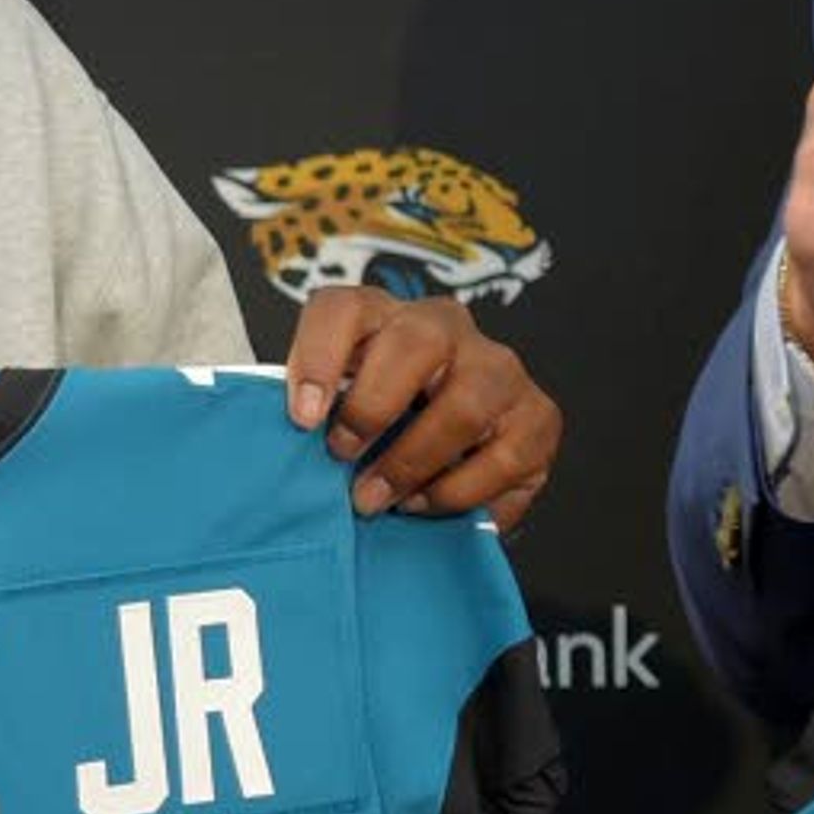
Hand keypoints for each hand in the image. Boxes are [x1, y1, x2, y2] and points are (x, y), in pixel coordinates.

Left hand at [283, 292, 561, 533]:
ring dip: (413, 461)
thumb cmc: (380, 435)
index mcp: (384, 317)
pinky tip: (426, 506)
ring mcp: (500, 371)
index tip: (301, 417)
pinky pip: (503, 457)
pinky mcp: (538, 419)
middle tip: (342, 457)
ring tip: (378, 500)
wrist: (453, 463)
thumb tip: (275, 449)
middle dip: (373, 407)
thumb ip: (315, 417)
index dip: (319, 356)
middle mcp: (448, 329)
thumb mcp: (339, 414)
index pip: (344, 308)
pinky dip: (458, 492)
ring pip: (465, 402)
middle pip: (416, 340)